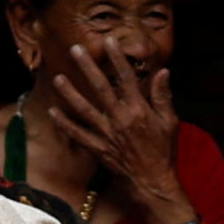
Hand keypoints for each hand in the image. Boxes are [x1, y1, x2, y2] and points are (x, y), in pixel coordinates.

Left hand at [38, 45, 189, 223]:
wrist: (153, 182)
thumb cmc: (163, 151)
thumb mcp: (169, 122)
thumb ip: (162, 96)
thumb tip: (163, 72)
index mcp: (138, 110)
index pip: (126, 77)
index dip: (117, 58)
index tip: (108, 41)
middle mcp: (120, 119)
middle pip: (100, 88)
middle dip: (87, 67)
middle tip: (75, 50)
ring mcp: (106, 134)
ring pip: (84, 109)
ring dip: (70, 93)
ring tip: (57, 78)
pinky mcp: (98, 148)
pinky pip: (78, 135)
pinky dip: (65, 124)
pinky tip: (53, 112)